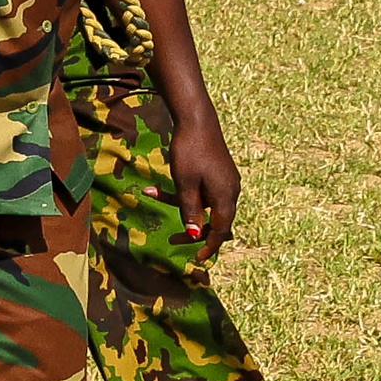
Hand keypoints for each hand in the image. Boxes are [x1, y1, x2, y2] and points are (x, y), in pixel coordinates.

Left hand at [168, 108, 242, 248]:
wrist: (196, 121)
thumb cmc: (190, 152)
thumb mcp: (185, 184)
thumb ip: (190, 210)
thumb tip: (196, 234)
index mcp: (226, 196)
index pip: (221, 229)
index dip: (210, 246)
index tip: (197, 259)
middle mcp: (230, 191)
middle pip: (215, 220)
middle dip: (193, 229)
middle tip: (173, 237)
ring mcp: (224, 182)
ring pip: (203, 204)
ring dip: (179, 205)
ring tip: (151, 194)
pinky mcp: (216, 174)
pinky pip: (201, 191)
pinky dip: (183, 192)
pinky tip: (155, 188)